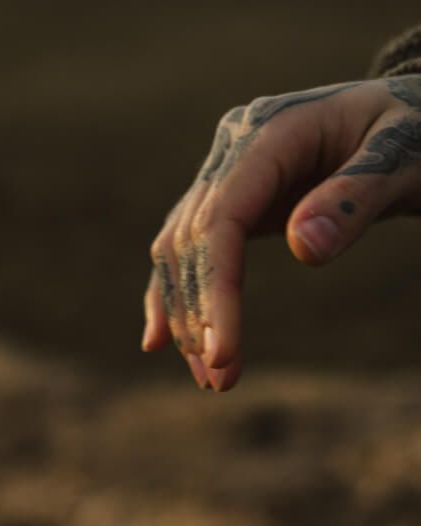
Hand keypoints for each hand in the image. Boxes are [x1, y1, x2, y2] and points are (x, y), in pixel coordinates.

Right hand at [143, 75, 420, 389]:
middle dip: (200, 316)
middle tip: (219, 382)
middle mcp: (234, 148)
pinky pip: (192, 249)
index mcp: (269, 133)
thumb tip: (303, 248)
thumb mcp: (402, 157)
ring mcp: (226, 171)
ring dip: (186, 318)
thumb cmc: (412, 131)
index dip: (216, 291)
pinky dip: (175, 296)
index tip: (223, 352)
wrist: (408, 112)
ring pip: (181, 251)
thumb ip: (356, 196)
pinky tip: (162, 342)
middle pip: (192, 241)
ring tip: (210, 378)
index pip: (221, 221)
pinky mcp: (231, 198)